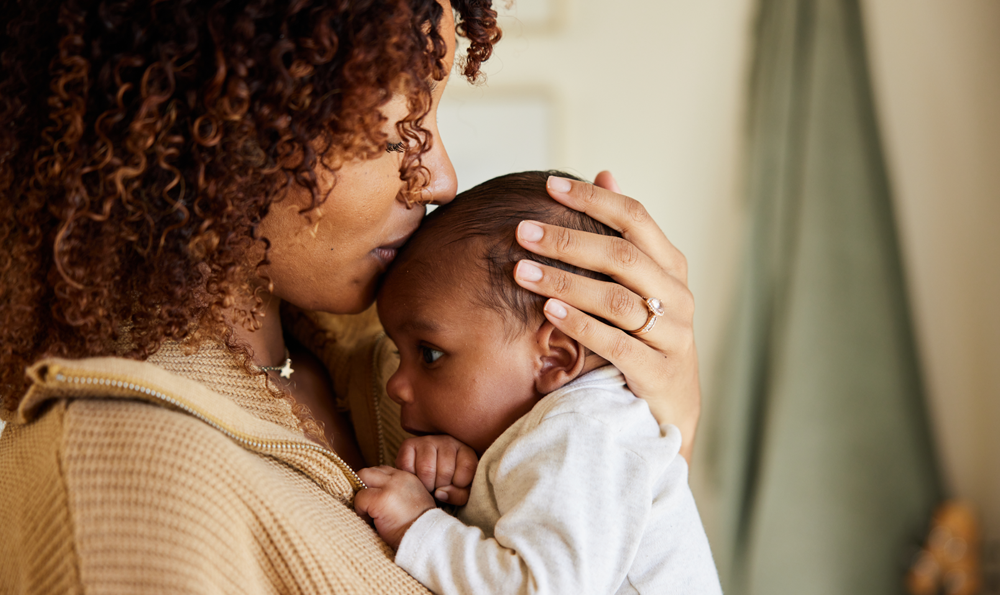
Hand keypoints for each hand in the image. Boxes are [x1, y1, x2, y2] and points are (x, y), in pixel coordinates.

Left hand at [355, 466, 435, 549]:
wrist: (426, 539)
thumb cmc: (418, 527)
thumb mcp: (414, 502)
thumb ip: (398, 492)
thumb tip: (378, 494)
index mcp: (408, 477)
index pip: (382, 471)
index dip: (374, 485)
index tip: (375, 501)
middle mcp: (399, 477)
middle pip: (369, 471)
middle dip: (363, 487)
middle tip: (368, 506)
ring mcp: (389, 486)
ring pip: (362, 478)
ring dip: (362, 496)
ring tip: (370, 514)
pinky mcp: (380, 499)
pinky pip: (360, 498)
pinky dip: (361, 510)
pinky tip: (372, 522)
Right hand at [396, 435, 477, 505]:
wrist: (429, 474)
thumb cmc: (449, 484)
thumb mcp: (462, 491)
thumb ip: (459, 496)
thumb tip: (440, 493)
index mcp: (465, 450)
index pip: (467, 468)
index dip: (460, 485)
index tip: (454, 486)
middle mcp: (447, 441)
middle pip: (445, 471)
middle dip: (440, 487)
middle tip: (438, 487)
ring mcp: (427, 440)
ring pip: (426, 469)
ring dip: (426, 485)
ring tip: (428, 484)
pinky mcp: (408, 444)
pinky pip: (407, 466)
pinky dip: (411, 478)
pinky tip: (416, 478)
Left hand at [513, 171, 700, 462]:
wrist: (671, 408)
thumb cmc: (646, 335)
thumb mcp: (641, 283)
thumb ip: (624, 234)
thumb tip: (606, 173)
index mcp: (671, 266)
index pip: (636, 218)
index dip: (593, 199)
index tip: (549, 185)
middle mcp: (678, 295)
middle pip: (623, 256)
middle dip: (569, 240)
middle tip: (523, 231)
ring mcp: (672, 335)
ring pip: (617, 299)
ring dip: (566, 281)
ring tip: (522, 271)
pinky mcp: (658, 372)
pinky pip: (616, 343)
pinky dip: (581, 324)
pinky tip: (548, 311)